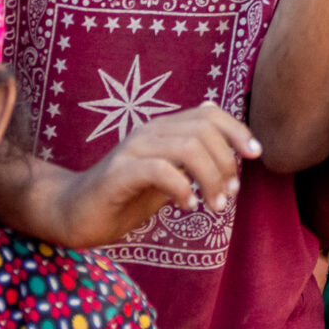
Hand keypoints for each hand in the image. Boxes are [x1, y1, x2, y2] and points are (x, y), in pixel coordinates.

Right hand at [53, 102, 261, 247]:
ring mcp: (132, 150)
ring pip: (188, 147)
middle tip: (229, 196)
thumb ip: (193, 161)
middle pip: (204, 130)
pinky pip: (161, 170)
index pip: (210, 114)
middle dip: (227, 163)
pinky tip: (188, 208)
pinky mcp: (118, 173)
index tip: (256, 155)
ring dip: (211, 178)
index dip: (238, 130)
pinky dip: (183, 189)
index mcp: (163, 129)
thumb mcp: (168, 178)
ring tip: (215, 206)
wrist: (73, 214)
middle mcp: (149, 132)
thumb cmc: (124, 197)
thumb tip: (228, 145)